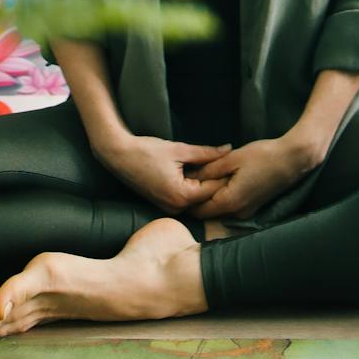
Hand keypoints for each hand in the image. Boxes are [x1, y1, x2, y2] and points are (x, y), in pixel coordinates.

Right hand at [93, 132, 237, 217]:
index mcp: (182, 196)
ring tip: (220, 168)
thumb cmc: (147, 151)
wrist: (120, 156)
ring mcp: (170, 209)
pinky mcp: (165, 204)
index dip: (226, 177)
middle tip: (233, 167)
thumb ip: (206, 153)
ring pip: (197, 200)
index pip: (213, 190)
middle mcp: (177, 208)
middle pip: (207, 198)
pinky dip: (195, 188)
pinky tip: (201, 173)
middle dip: (219, 183)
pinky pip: (186, 200)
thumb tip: (228, 149)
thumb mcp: (180, 149)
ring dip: (207, 186)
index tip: (238, 166)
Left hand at [184, 133, 321, 222]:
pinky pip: (230, 206)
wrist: (292, 160)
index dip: (186, 199)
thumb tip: (190, 177)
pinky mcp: (253, 206)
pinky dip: (222, 196)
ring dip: (210, 197)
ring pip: (219, 209)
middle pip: (208, 212)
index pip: (199, 210)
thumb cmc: (262, 156)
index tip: (180, 183)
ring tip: (204, 176)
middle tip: (189, 178)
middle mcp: (237, 213)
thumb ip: (209, 170)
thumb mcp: (232, 159)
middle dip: (196, 199)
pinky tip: (221, 179)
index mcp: (230, 202)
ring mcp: (246, 212)